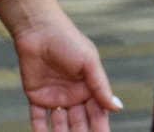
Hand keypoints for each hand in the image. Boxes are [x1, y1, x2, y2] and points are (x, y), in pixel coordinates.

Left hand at [0, 0, 121, 131]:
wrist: (38, 31)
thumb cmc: (69, 41)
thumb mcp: (89, 62)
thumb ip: (101, 86)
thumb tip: (117, 107)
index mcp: (90, 86)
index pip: (97, 112)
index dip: (101, 127)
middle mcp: (74, 95)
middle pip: (79, 122)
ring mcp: (55, 97)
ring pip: (59, 124)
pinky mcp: (36, 97)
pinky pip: (38, 119)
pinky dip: (40, 130)